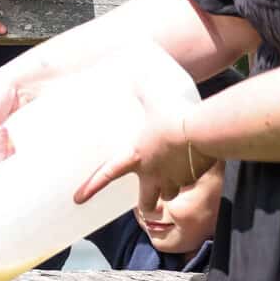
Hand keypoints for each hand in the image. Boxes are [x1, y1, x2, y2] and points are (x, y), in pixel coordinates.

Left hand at [74, 93, 215, 208]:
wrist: (201, 130)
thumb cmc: (173, 113)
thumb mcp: (152, 97)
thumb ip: (141, 90)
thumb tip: (135, 75)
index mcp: (135, 156)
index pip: (106, 175)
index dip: (91, 188)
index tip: (77, 199)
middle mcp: (152, 174)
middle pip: (145, 203)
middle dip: (146, 205)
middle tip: (148, 204)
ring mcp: (173, 180)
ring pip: (168, 195)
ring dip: (168, 191)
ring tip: (172, 178)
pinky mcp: (192, 180)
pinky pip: (188, 184)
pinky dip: (188, 179)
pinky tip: (193, 164)